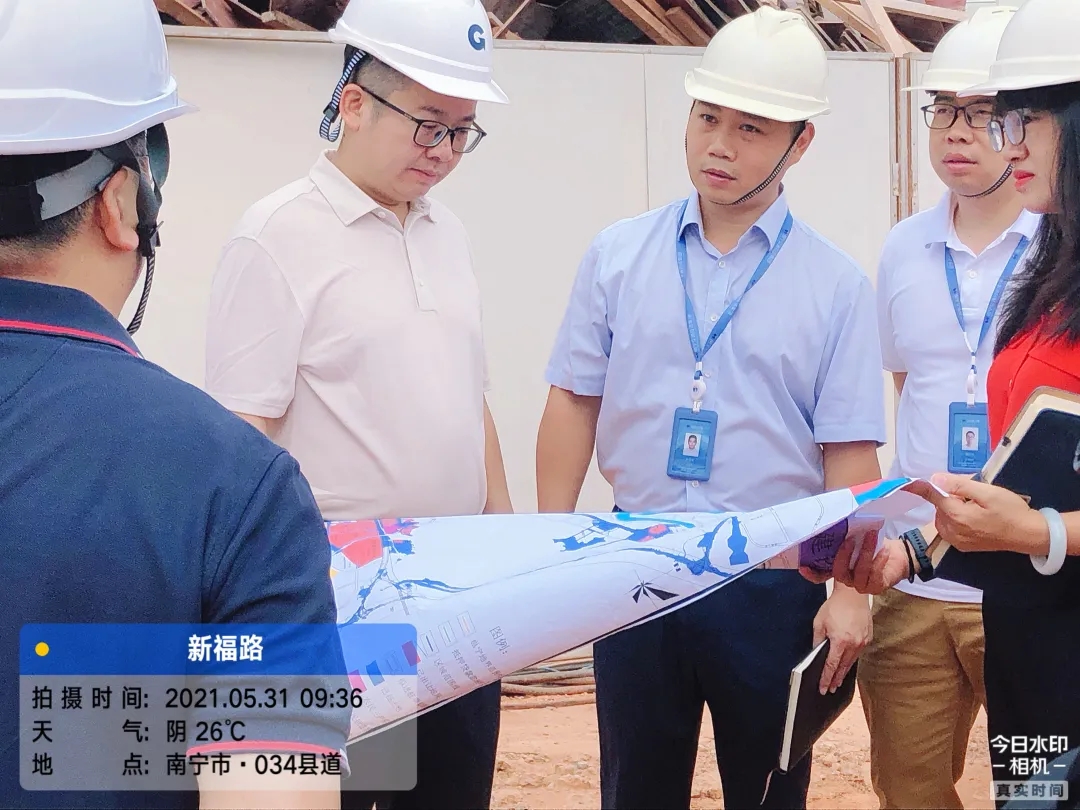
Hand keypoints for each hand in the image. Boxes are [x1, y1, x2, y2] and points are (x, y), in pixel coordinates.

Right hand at [798, 519, 886, 586]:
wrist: (895, 555)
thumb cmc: (872, 544)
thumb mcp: (856, 537)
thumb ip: (845, 535)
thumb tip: (836, 519)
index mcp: (837, 567)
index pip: (819, 575)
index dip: (811, 573)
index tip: (804, 566)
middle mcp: (846, 579)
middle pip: (839, 572)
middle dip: (844, 555)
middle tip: (850, 539)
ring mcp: (860, 585)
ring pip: (859, 572)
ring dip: (865, 553)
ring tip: (871, 536)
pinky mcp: (876, 587)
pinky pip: (875, 575)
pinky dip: (879, 561)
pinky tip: (883, 550)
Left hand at [812, 585, 870, 694]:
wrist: (853, 595)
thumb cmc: (835, 606)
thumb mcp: (819, 622)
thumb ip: (817, 640)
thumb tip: (816, 652)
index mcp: (840, 641)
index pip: (831, 666)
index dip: (826, 679)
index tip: (823, 688)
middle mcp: (853, 644)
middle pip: (843, 667)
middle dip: (835, 679)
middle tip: (830, 689)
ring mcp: (862, 642)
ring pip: (851, 662)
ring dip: (844, 672)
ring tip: (837, 681)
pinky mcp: (868, 638)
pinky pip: (858, 653)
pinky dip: (851, 660)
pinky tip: (846, 664)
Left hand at [907, 474, 1048, 554]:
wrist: (1028, 535)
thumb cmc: (1010, 510)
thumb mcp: (987, 492)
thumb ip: (959, 485)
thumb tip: (934, 479)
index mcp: (956, 515)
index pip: (933, 496)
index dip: (923, 487)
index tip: (909, 482)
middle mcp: (952, 530)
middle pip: (940, 506)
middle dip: (950, 497)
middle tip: (973, 495)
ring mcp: (956, 541)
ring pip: (943, 517)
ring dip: (952, 509)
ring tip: (975, 507)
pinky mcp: (962, 546)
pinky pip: (949, 528)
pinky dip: (955, 520)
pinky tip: (974, 518)